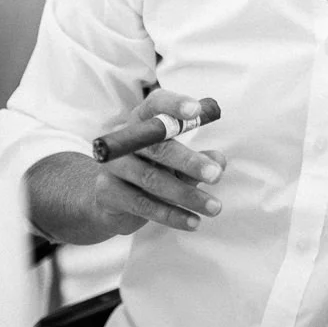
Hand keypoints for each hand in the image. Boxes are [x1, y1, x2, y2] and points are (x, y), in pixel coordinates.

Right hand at [26, 88, 226, 243]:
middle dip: (189, 161)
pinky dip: (171, 215)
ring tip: (215, 207)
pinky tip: (194, 222)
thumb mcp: (180, 164)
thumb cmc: (155, 171)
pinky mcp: (107, 192)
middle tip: (216, 175)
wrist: (111, 201)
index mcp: (143, 121)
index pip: (156, 104)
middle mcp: (124, 139)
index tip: (196, 110)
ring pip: (152, 179)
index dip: (175, 104)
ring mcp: (112, 166)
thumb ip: (200, 161)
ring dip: (187, 195)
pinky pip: (142, 205)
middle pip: (157, 146)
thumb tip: (220, 161)